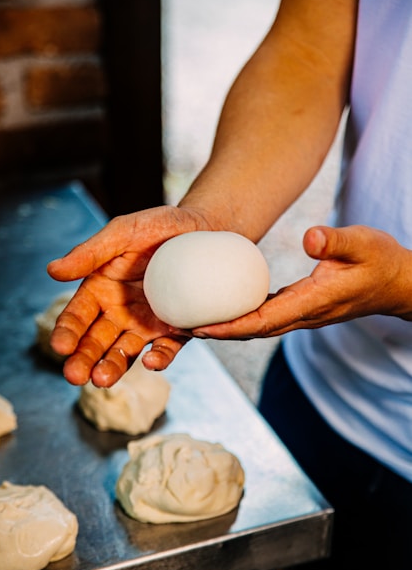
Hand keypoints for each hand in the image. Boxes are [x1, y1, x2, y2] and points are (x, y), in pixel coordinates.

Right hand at [47, 205, 213, 386]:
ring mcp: (146, 325)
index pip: (77, 316)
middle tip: (75, 376)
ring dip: (113, 367)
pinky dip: (159, 358)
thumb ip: (90, 252)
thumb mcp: (123, 233)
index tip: (60, 346)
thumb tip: (52, 271)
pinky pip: (166, 348)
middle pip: (96, 341)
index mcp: (100, 290)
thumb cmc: (160, 227)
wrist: (205, 229)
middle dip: (84, 359)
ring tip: (102, 380)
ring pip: (125, 352)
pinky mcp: (175, 331)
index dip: (67, 332)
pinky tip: (152, 361)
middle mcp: (119, 313)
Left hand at [191, 225, 411, 339]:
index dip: (229, 327)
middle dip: (216, 332)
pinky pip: (264, 316)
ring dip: (225, 327)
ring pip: (256, 326)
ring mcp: (302, 314)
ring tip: (192, 320)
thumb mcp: (363, 243)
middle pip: (251, 330)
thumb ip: (336, 241)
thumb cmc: (382, 261)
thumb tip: (308, 237)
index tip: (198, 329)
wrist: (399, 283)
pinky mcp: (302, 307)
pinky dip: (241, 316)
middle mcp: (303, 315)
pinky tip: (223, 305)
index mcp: (313, 303)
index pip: (262, 321)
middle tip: (180, 327)